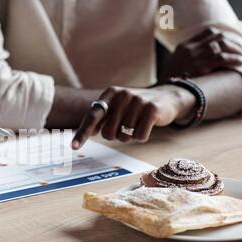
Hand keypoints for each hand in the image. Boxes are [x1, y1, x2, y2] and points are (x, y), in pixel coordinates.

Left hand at [71, 85, 195, 148]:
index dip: (83, 133)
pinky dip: (142, 137)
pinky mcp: (152, 109)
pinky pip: (139, 137)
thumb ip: (103, 117)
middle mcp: (122, 95)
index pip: (92, 116)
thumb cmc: (136, 107)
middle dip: (116, 136)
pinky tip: (148, 126)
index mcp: (110, 94)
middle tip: (126, 128)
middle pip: (108, 133)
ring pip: (124, 137)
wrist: (167, 98)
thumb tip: (90, 132)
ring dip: (130, 136)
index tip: (74, 147)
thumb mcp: (118, 107)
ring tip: (138, 124)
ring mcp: (138, 101)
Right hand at [162, 27, 241, 80]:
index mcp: (184, 46)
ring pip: (222, 47)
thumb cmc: (170, 80)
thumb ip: (187, 55)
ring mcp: (195, 57)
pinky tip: (239, 63)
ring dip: (235, 51)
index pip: (208, 32)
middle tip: (238, 48)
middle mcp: (190, 49)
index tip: (228, 42)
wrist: (163, 90)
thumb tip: (202, 53)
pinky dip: (233, 60)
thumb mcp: (175, 62)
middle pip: (218, 37)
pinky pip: (222, 59)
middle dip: (231, 42)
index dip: (221, 35)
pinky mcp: (200, 67)